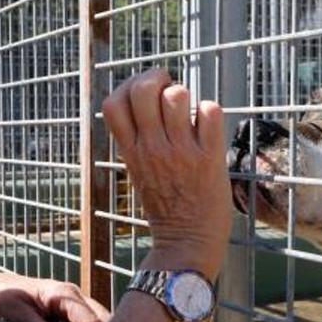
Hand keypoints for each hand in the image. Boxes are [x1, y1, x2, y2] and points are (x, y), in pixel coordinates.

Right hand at [101, 69, 232, 279]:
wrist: (187, 243)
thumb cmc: (167, 207)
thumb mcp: (139, 171)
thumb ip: (139, 140)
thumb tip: (150, 102)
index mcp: (131, 152)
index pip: (111, 103)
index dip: (126, 86)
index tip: (142, 94)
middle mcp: (152, 148)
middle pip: (142, 89)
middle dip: (157, 78)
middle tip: (168, 91)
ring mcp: (181, 152)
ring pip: (177, 95)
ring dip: (186, 97)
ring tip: (189, 116)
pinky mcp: (209, 158)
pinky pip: (210, 111)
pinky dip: (211, 112)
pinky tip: (208, 129)